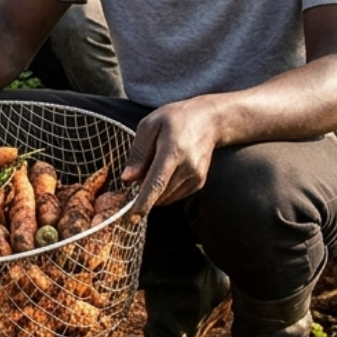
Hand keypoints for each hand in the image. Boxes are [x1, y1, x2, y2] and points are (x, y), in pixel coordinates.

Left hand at [121, 98, 221, 215]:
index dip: (143, 202)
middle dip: (142, 191)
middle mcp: (188, 167)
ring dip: (153, 190)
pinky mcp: (199, 183)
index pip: (157, 183)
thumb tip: (127, 179)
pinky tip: (166, 170)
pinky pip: (174, 195)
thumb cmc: (175, 118)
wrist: (209, 120)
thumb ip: (138, 153)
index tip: (131, 218)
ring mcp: (196, 177)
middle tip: (140, 169)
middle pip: (159, 193)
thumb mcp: (149, 126)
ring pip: (165, 197)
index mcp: (173, 151)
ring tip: (156, 164)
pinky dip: (164, 190)